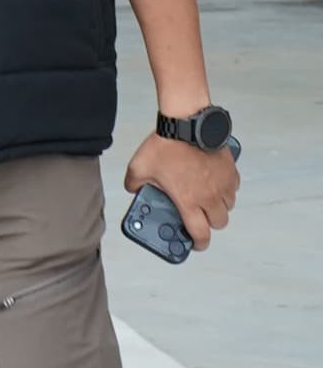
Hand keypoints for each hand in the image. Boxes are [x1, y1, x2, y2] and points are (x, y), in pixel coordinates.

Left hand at [126, 128, 237, 249]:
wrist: (186, 123)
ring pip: (229, 205)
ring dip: (219, 206)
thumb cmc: (166, 146)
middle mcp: (210, 197)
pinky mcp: (231, 169)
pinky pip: (233, 186)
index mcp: (189, 202)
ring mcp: (223, 183)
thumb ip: (134, 183)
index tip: (196, 243)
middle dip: (210, 223)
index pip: (201, 234)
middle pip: (219, 222)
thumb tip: (133, 188)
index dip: (199, 244)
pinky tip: (214, 181)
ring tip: (206, 197)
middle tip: (199, 216)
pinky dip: (227, 188)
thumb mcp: (139, 168)